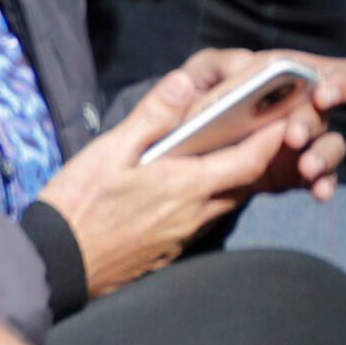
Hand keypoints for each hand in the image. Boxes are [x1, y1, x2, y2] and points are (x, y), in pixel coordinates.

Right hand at [41, 51, 345, 290]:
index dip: (273, 136)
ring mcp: (186, 234)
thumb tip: (185, 81)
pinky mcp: (172, 248)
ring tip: (235, 147)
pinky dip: (214, 194)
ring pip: (227, 199)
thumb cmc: (80, 204)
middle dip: (262, 153)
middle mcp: (197, 213)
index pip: (249, 159)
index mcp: (187, 185)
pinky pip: (207, 216)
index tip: (286, 113)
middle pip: (245, 180)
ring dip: (238, 174)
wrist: (58, 262)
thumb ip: (152, 117)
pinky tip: (197, 182)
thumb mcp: (109, 151)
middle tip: (268, 125)